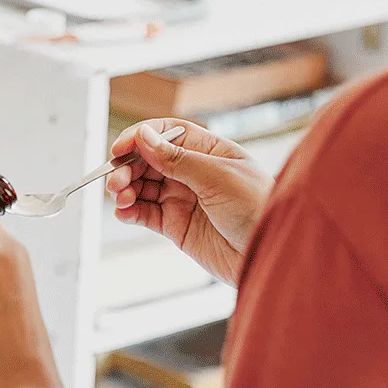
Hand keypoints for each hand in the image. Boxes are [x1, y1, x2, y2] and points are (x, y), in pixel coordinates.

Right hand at [104, 119, 273, 285]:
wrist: (270, 253)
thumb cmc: (259, 209)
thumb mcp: (217, 176)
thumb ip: (177, 158)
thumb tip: (145, 136)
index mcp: (208, 151)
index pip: (167, 134)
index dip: (140, 137)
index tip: (120, 148)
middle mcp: (193, 172)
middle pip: (148, 161)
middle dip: (128, 168)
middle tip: (116, 180)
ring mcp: (183, 199)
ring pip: (143, 187)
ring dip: (126, 190)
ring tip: (122, 198)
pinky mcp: (176, 225)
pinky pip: (145, 213)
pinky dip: (130, 212)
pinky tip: (124, 212)